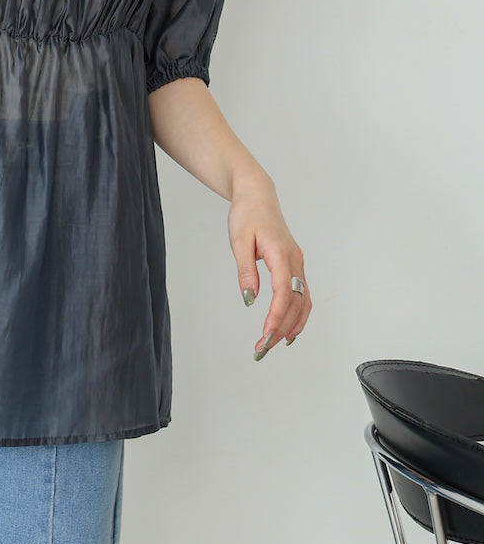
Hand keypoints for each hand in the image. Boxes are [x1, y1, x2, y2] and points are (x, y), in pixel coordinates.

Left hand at [228, 178, 310, 359]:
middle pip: (296, 302)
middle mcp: (295, 260)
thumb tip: (250, 299)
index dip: (277, 316)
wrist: (257, 195)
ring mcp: (298, 263)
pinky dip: (298, 314)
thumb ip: (246, 270)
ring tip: (274, 343)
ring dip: (291, 325)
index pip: (284, 292)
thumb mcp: (238, 240)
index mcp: (281, 253)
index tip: (265, 334)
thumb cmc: (247, 214)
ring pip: (304, 301)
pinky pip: (303, 295)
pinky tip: (288, 329)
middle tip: (263, 347)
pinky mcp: (295, 265)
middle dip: (282, 328)